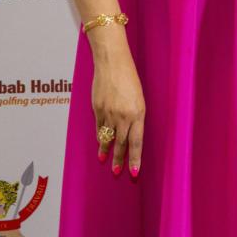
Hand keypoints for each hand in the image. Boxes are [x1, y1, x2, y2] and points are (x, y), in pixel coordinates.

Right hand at [89, 29, 145, 177]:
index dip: (135, 158)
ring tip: (105, 161)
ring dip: (107, 150)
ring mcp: (108, 113)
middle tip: (118, 172)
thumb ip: (135, 116)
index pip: (137, 142)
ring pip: (108, 137)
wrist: (112, 63)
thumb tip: (130, 133)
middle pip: (122, 143)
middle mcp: (123, 116)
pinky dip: (99, 137)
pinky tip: (99, 143)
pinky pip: (98, 127)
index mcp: (138, 113)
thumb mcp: (139, 98)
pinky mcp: (97, 109)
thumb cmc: (130, 79)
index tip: (133, 172)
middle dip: (120, 159)